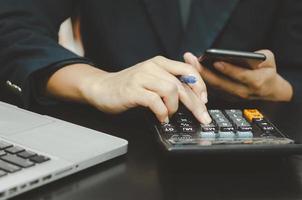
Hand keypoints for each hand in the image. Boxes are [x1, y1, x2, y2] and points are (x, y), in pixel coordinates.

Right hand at [46, 56, 211, 123]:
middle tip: (202, 117)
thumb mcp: (153, 79)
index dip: (200, 85)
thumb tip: (194, 90)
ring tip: (168, 113)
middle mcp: (152, 67)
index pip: (188, 69)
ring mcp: (142, 77)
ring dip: (174, 106)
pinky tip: (161, 117)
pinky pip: (155, 101)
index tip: (204, 99)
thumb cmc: (129, 86)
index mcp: (159, 63)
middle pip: (182, 83)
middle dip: (196, 104)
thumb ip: (171, 81)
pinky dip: (162, 112)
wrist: (102, 88)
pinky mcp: (132, 90)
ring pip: (171, 90)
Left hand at [184, 50, 292, 100]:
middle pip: (220, 82)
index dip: (228, 69)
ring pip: (213, 86)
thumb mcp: (270, 61)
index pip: (240, 76)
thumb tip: (240, 55)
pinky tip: (192, 70)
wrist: (270, 91)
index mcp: (256, 82)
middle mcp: (242, 91)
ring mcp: (233, 96)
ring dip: (199, 75)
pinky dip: (201, 79)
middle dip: (204, 71)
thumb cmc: (268, 72)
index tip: (216, 62)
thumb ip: (259, 56)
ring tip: (189, 61)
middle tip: (192, 59)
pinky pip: (212, 88)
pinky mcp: (226, 97)